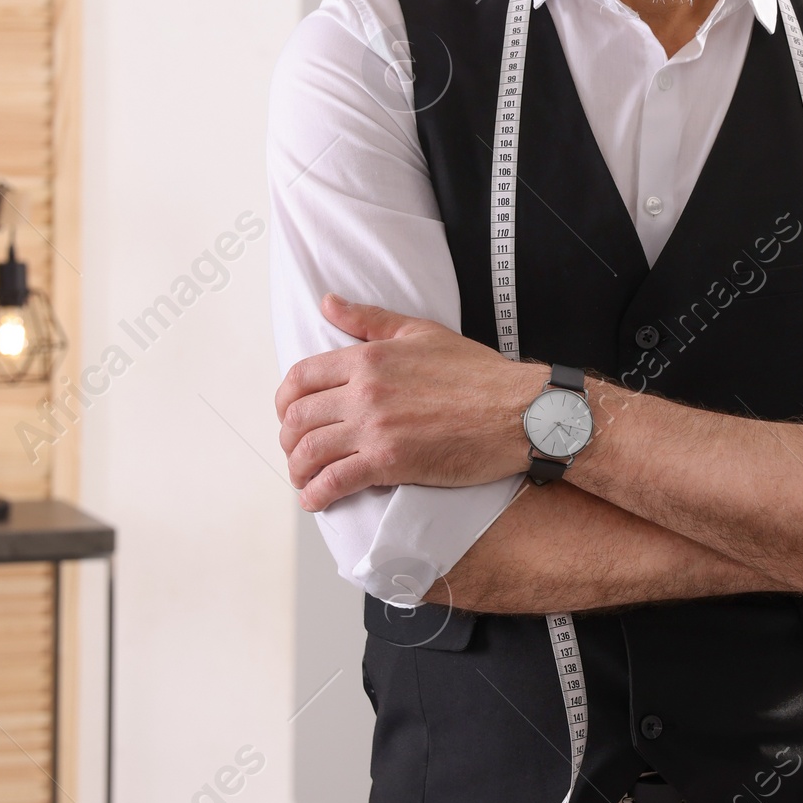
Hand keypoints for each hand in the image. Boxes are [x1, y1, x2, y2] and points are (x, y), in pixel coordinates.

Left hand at [276, 295, 537, 508]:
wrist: (518, 411)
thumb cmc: (478, 374)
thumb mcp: (421, 332)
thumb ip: (369, 319)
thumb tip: (327, 303)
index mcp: (368, 358)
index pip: (301, 377)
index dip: (285, 400)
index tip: (289, 414)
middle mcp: (364, 391)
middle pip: (298, 417)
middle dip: (288, 438)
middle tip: (296, 450)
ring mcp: (374, 428)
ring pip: (309, 450)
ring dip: (297, 469)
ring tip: (304, 478)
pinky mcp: (390, 462)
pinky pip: (335, 481)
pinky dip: (316, 494)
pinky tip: (316, 500)